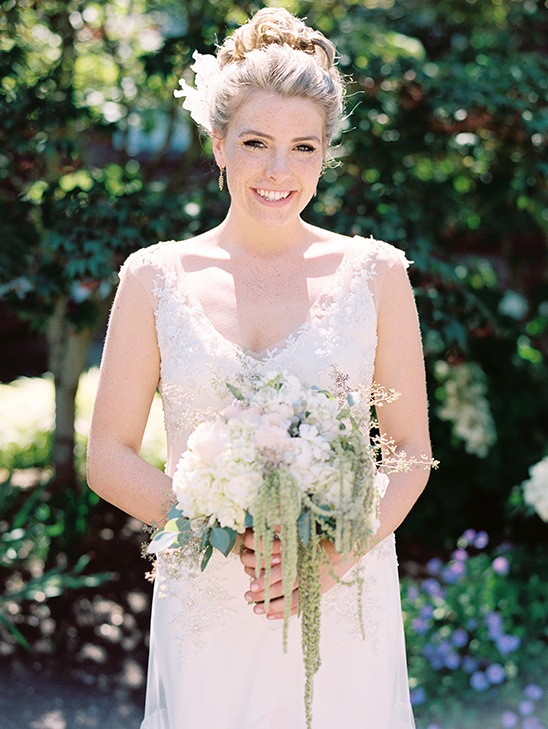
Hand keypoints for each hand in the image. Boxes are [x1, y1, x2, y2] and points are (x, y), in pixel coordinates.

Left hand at [239, 529, 358, 619]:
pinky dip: (285, 612)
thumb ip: (288, 529)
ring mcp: (314, 586)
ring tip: (255, 610)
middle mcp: (309, 574)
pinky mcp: (317, 593)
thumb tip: (268, 522)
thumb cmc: (325, 535)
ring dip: (272, 607)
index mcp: (304, 559)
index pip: (283, 572)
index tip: (252, 583)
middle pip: (283, 589)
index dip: (267, 580)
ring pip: (291, 602)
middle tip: (247, 596)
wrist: (349, 547)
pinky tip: (271, 616)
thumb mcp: (307, 530)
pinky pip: (300, 607)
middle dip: (264, 594)